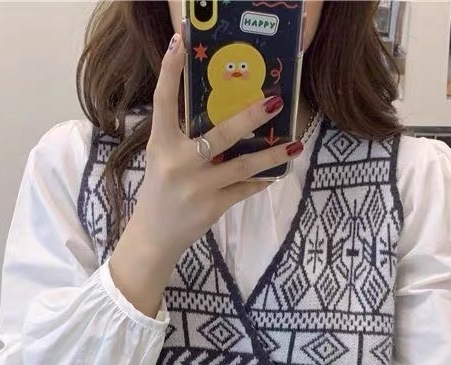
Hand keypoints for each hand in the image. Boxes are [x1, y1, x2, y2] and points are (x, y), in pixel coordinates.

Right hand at [127, 31, 302, 264]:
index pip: (163, 101)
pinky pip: (244, 188)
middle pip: (220, 135)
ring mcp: (197, 187)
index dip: (170, 71)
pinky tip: (277, 172)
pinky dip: (261, 180)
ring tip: (295, 144)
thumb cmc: (161, 189)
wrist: (154, 235)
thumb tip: (223, 111)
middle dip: (249, 117)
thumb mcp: (162, 157)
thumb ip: (184, 136)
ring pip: (242, 166)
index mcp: (160, 144)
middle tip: (274, 102)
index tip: (180, 42)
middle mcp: (178, 163)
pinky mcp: (212, 207)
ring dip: (272, 154)